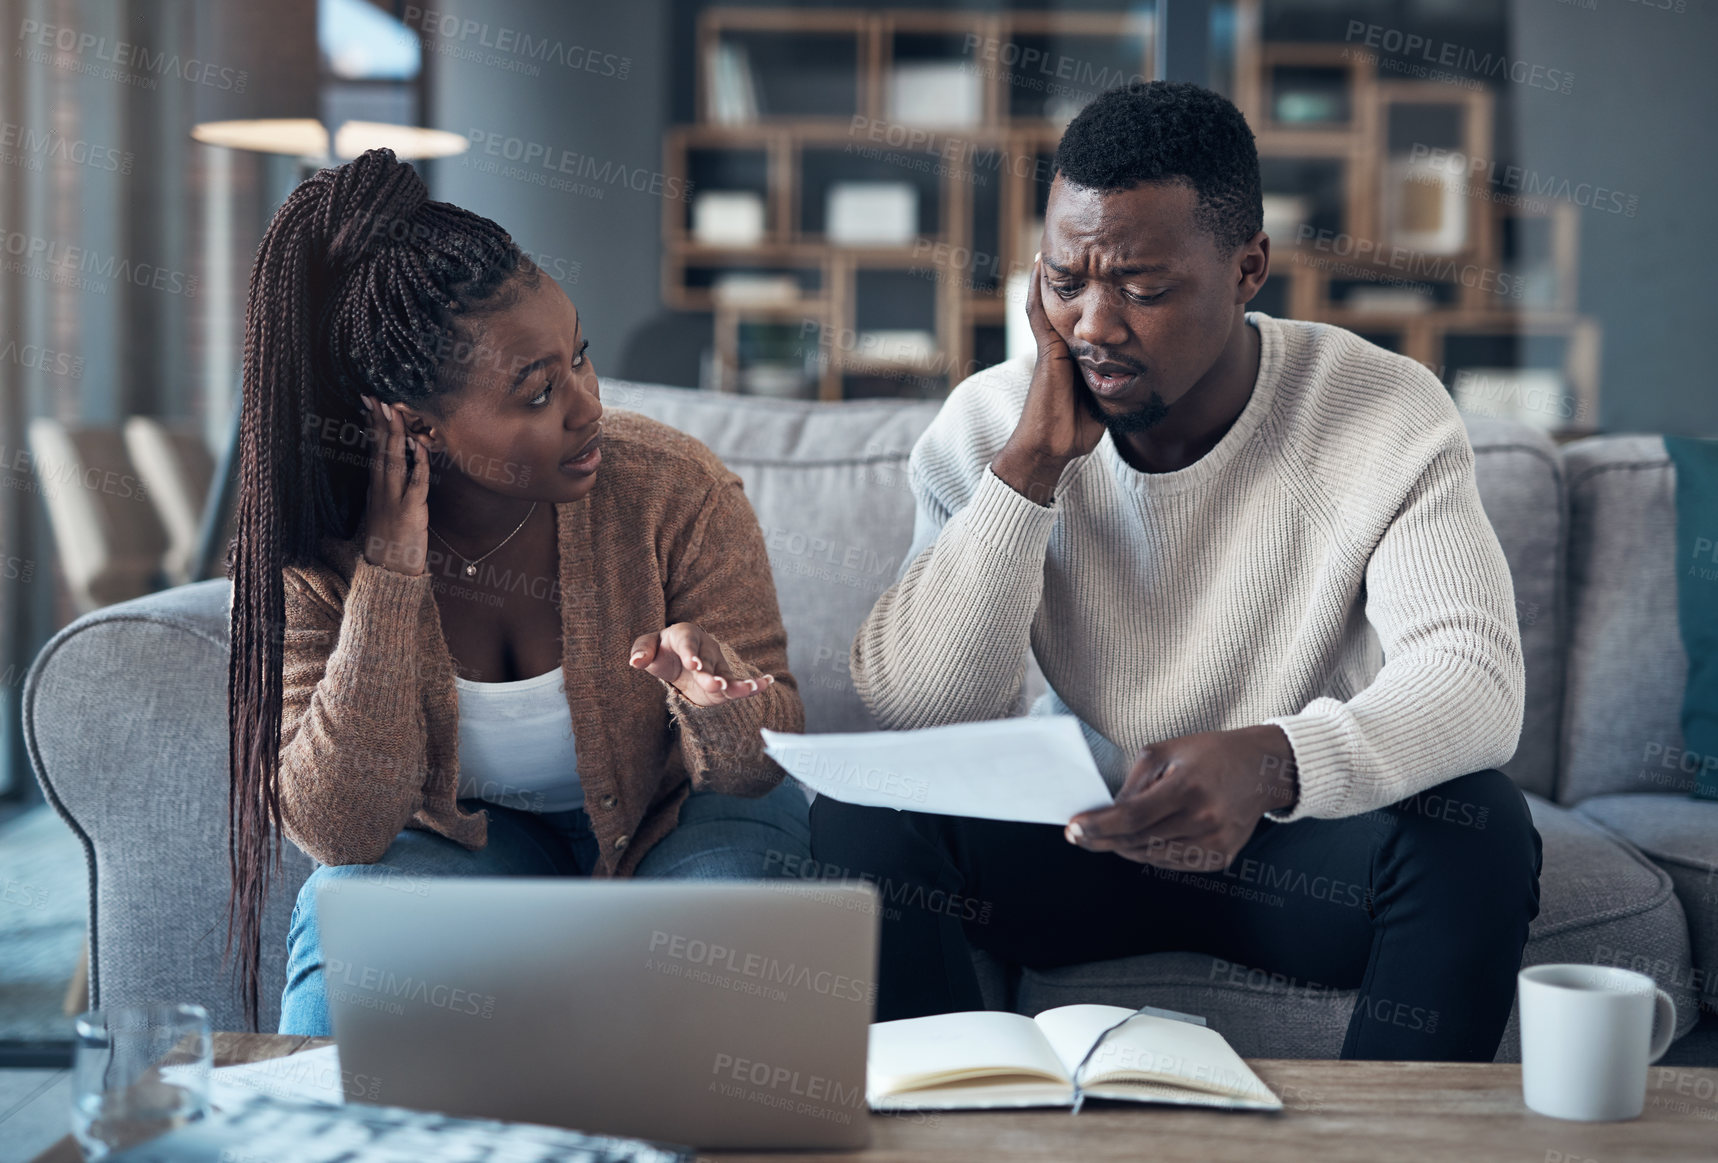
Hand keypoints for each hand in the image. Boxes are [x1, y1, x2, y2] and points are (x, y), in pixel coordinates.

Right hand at [359, 395, 429, 575]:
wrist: (390, 572)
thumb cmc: (390, 540)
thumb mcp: (383, 508)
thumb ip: (386, 486)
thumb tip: (386, 465)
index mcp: (376, 487)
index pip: (372, 449)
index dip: (371, 425)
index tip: (368, 402)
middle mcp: (382, 490)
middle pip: (379, 450)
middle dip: (378, 423)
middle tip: (375, 398)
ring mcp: (394, 500)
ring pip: (393, 462)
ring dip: (394, 436)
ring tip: (394, 412)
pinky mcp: (410, 511)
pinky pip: (415, 483)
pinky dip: (417, 464)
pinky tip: (418, 446)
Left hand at [628, 622, 776, 707]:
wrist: (678, 658)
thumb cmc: (662, 650)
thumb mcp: (648, 648)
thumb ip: (642, 651)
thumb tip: (635, 661)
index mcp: (685, 635)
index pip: (688, 644)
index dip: (691, 653)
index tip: (694, 664)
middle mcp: (705, 647)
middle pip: (708, 663)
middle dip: (710, 674)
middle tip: (714, 683)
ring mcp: (717, 663)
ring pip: (724, 675)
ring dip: (733, 683)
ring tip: (745, 689)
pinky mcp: (724, 678)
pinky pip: (738, 682)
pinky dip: (753, 684)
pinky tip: (766, 684)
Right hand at [990, 252, 1107, 505]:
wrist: (1053, 446)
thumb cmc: (1079, 427)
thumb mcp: (1108, 395)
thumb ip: (1119, 377)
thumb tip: (1146, 367)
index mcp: (1077, 351)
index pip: (1083, 309)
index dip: (1091, 286)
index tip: (1103, 260)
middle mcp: (1063, 342)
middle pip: (1068, 297)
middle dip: (1074, 269)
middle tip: (1081, 238)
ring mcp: (1053, 344)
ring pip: (1052, 297)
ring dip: (1054, 270)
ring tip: (1056, 237)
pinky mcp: (1047, 349)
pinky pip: (1039, 311)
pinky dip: (1039, 287)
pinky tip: (1042, 262)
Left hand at [1063, 726, 1299, 870]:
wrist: (1261, 769)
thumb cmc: (1207, 754)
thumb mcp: (1164, 752)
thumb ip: (1133, 784)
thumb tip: (1106, 813)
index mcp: (1187, 788)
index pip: (1131, 817)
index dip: (1098, 826)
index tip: (1073, 828)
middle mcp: (1203, 820)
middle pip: (1137, 841)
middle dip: (1101, 840)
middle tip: (1078, 835)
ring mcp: (1214, 843)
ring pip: (1151, 856)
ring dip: (1123, 847)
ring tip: (1105, 835)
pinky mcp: (1220, 857)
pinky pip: (1171, 862)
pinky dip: (1149, 852)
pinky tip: (1139, 839)